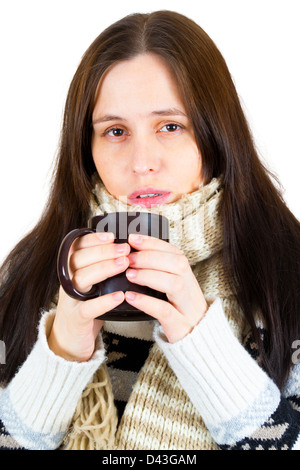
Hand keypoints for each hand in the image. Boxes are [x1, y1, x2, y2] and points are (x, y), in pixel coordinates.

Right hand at [48, 232, 129, 360]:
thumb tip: (125, 249)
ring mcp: (70, 300)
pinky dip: (104, 301)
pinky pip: (88, 308)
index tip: (111, 236)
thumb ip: (101, 267)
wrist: (69, 341)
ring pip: (82, 278)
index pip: (77, 248)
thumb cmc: (86, 307)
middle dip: (103, 251)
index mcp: (71, 270)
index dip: (93, 240)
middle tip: (125, 249)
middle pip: (80, 259)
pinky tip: (120, 296)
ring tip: (124, 264)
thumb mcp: (91, 284)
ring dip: (104, 269)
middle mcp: (68, 282)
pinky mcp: (76, 319)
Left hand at [124, 234, 207, 342]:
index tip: (133, 239)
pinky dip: (147, 302)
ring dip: (149, 275)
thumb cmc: (179, 309)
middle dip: (150, 257)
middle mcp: (190, 288)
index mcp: (187, 276)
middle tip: (128, 258)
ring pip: (174, 284)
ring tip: (129, 274)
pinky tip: (130, 296)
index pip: (174, 251)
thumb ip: (160, 271)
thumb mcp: (173, 287)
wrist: (198, 339)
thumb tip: (133, 253)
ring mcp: (186, 307)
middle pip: (177, 264)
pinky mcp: (179, 325)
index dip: (153, 243)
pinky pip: (165, 310)